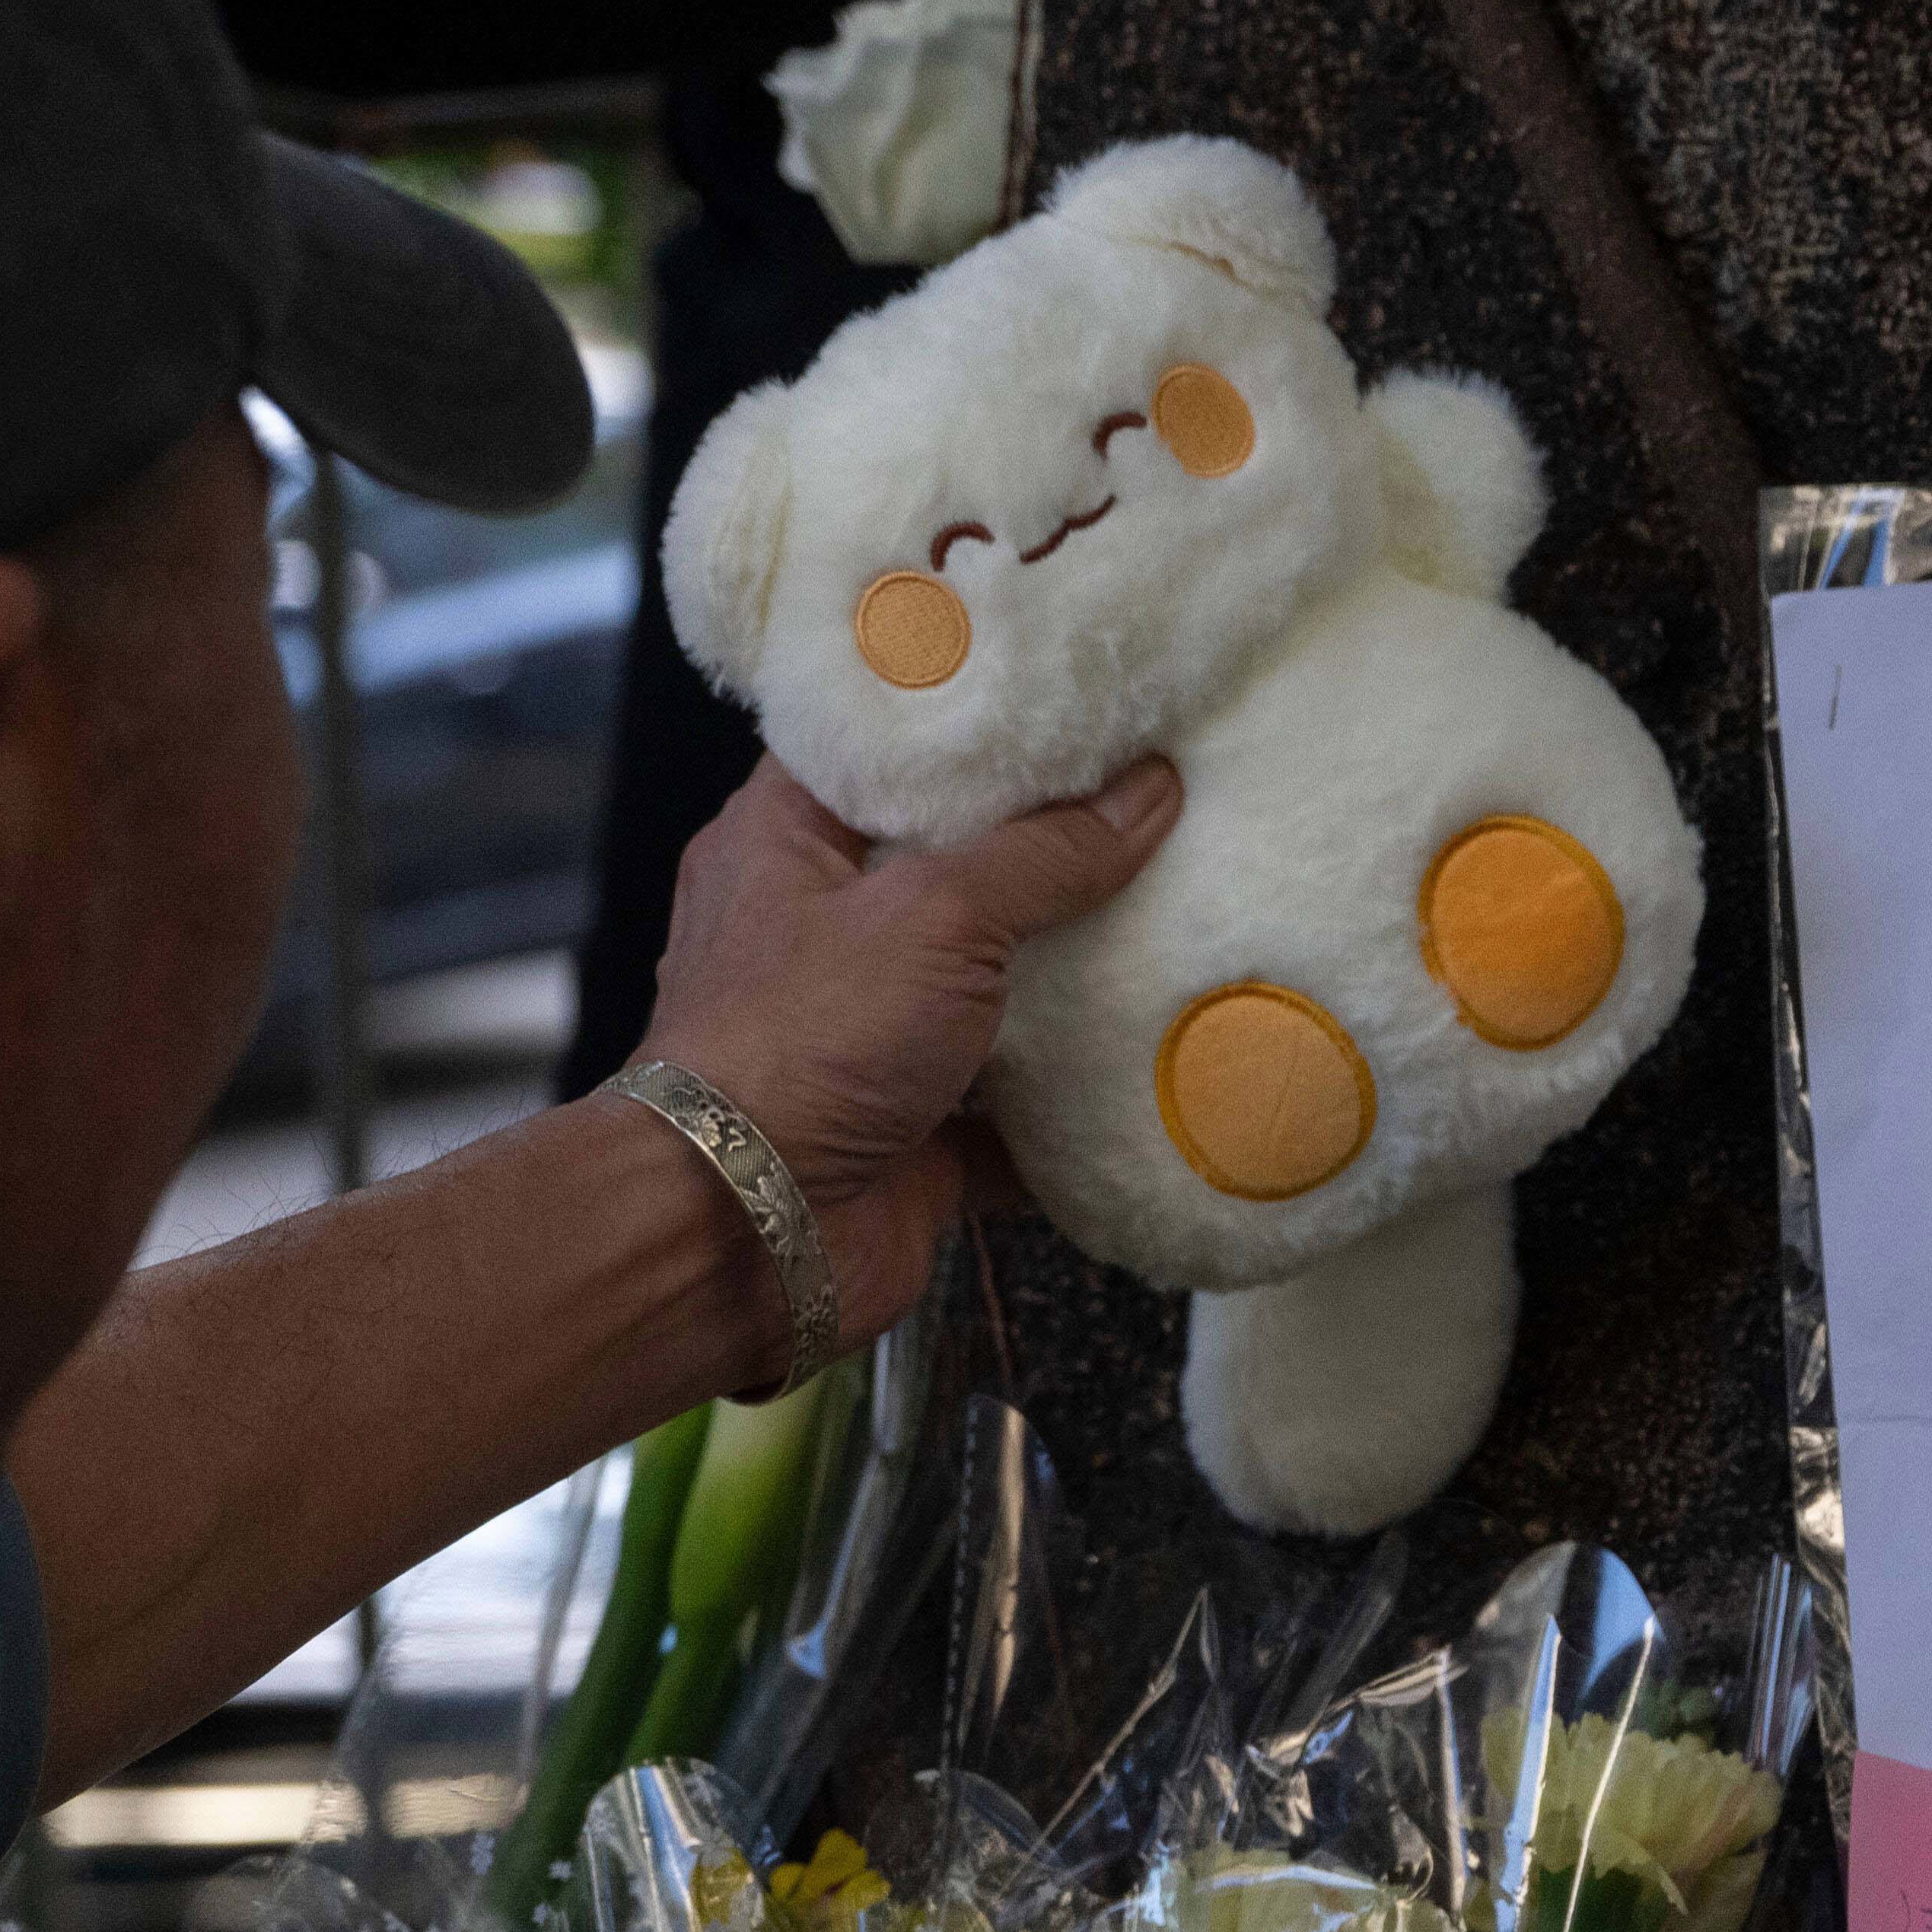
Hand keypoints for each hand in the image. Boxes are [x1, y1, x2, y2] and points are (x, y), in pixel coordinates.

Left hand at [626, 755, 1178, 1352]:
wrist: (750, 1234)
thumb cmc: (805, 1040)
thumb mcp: (936, 911)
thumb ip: (1045, 853)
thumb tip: (1148, 792)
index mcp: (785, 842)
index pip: (870, 747)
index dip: (958, 719)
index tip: (1058, 697)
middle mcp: (820, 934)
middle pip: (947, 867)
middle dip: (1043, 847)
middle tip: (1146, 796)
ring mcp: (868, 1039)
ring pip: (988, 989)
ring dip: (1071, 973)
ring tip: (1181, 910)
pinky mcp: (916, 1134)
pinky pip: (1015, 1106)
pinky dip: (1079, 1096)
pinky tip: (1163, 1056)